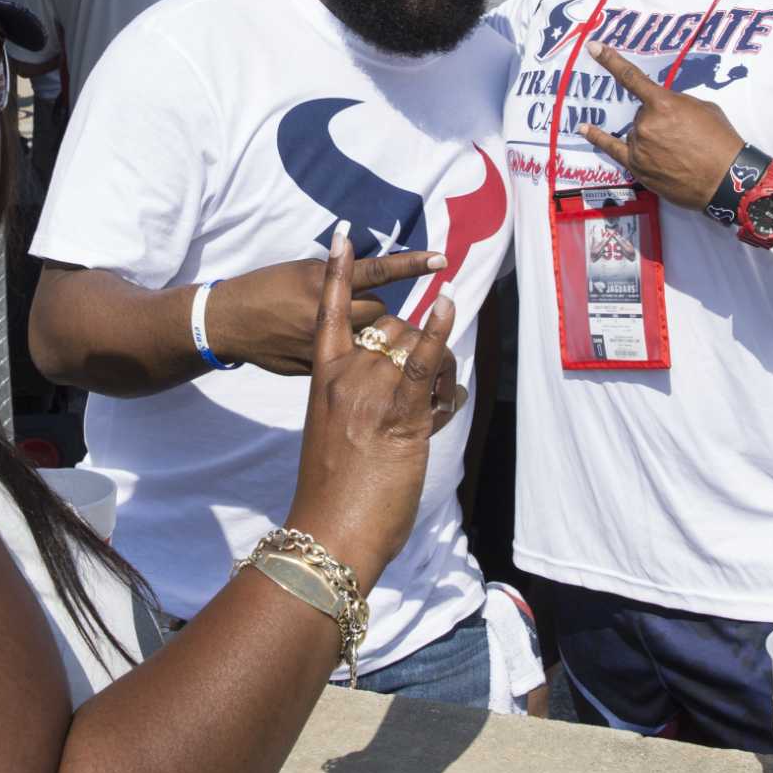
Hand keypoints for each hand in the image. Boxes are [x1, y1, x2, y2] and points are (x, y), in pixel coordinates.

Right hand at [207, 247, 446, 375]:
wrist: (230, 323)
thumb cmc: (265, 289)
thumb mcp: (301, 272)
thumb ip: (335, 278)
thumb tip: (367, 280)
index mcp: (320, 283)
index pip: (376, 272)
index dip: (410, 264)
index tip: (441, 259)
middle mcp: (323, 315)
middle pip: (379, 312)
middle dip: (376, 311)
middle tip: (360, 310)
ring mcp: (319, 346)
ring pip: (368, 342)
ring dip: (367, 337)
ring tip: (350, 336)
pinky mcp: (314, 369)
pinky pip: (349, 365)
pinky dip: (351, 361)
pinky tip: (339, 360)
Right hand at [286, 229, 462, 590]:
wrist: (328, 534)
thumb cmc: (332, 496)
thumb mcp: (335, 437)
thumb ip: (359, 406)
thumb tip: (406, 398)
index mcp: (323, 382)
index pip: (330, 316)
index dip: (339, 275)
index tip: (342, 238)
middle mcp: (345, 379)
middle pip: (393, 333)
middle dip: (421, 351)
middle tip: (431, 393)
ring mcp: (371, 394)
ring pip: (417, 349)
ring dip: (442, 368)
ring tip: (443, 402)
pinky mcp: (399, 415)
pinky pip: (423, 363)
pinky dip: (439, 332)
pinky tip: (449, 306)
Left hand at [578, 44, 744, 209]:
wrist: (726, 179)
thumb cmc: (720, 141)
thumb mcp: (703, 108)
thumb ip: (677, 103)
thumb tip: (663, 109)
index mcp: (663, 104)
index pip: (632, 78)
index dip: (611, 60)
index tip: (594, 48)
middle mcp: (646, 124)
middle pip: (641, 113)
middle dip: (658, 119)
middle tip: (682, 134)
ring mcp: (638, 146)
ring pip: (636, 132)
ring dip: (651, 136)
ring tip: (677, 151)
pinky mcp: (636, 167)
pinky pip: (611, 148)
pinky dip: (597, 137)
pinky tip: (585, 128)